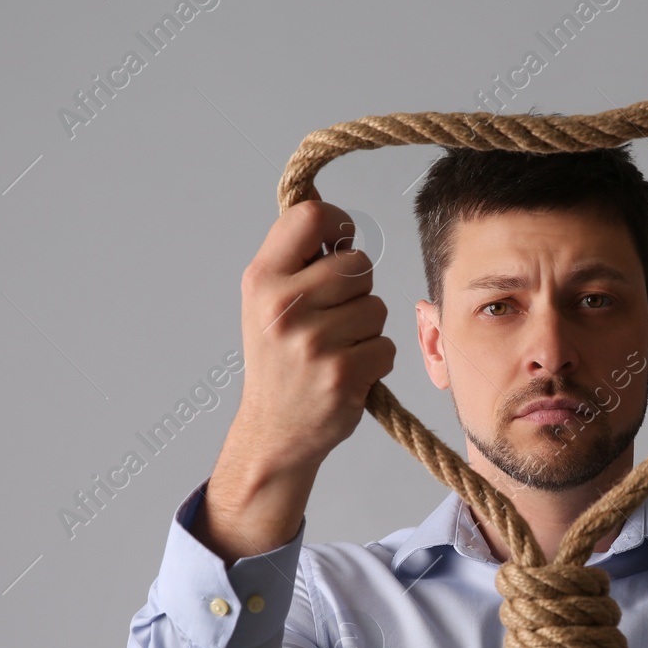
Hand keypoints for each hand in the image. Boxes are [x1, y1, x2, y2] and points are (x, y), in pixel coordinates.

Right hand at [231, 193, 395, 474]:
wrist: (274, 432)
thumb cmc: (277, 361)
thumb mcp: (265, 302)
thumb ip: (296, 259)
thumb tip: (333, 216)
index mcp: (261, 280)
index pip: (311, 216)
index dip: (337, 223)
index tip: (339, 241)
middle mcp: (283, 307)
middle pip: (357, 264)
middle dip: (357, 288)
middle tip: (332, 317)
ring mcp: (313, 342)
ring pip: (377, 307)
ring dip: (367, 328)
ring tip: (335, 348)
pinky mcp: (343, 374)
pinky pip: (387, 345)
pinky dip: (375, 359)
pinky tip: (347, 373)